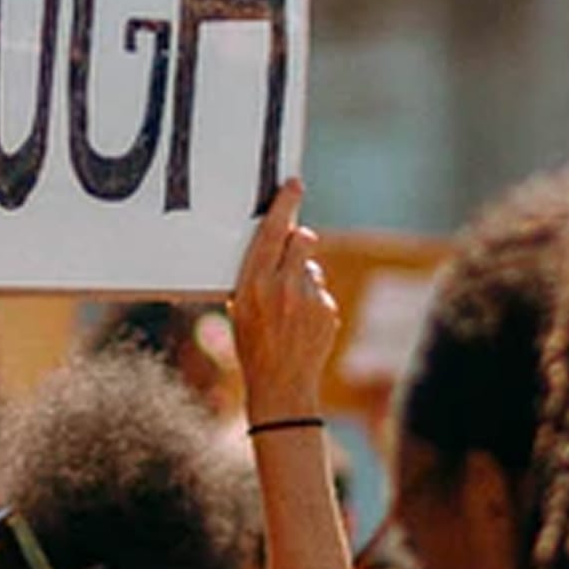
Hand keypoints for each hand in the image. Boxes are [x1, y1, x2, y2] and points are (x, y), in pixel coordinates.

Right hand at [229, 178, 339, 421]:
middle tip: (294, 248)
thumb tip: (282, 242)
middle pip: (303, 239)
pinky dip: (313, 300)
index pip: (274, 231)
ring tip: (289, 306)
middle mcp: (282, 286)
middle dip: (301, 239)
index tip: (294, 184)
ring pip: (312, 268)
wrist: (280, 384)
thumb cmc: (252, 343)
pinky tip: (301, 322)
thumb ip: (260, 272)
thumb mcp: (241, 304)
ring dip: (304, 277)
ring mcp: (308, 299)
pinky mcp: (327, 311)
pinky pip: (321, 291)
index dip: (285, 204)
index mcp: (253, 281)